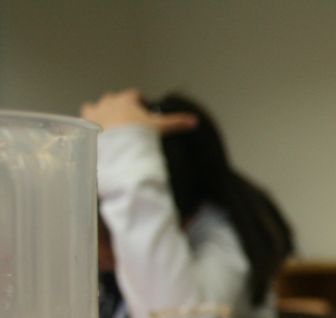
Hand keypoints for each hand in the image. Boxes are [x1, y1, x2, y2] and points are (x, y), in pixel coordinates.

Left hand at [80, 89, 197, 134]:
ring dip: (100, 114)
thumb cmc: (138, 134)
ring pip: (94, 108)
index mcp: (126, 100)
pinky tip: (95, 137)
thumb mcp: (160, 128)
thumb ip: (175, 123)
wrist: (117, 149)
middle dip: (119, 107)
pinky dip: (88, 127)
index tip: (143, 110)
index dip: (139, 101)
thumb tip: (194, 121)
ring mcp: (94, 113)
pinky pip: (83, 123)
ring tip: (108, 129)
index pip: (133, 94)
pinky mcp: (84, 126)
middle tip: (127, 122)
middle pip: (113, 99)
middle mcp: (108, 102)